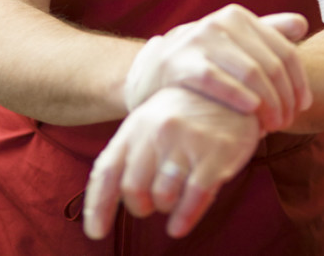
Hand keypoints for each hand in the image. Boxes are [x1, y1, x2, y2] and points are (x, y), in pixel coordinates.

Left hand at [83, 88, 260, 240]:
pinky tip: (179, 225)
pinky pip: (194, 198)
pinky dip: (184, 218)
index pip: (107, 170)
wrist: (228, 90)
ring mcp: (188, 140)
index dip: (98, 205)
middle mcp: (159, 130)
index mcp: (137, 124)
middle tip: (152, 204)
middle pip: (133, 189)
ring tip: (176, 196)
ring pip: (164, 197)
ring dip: (167, 207)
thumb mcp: (148, 124)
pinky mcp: (217, 153)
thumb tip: (101, 205)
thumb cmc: (182, 116)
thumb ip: (127, 158)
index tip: (96, 233)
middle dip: (141, 206)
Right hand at [124, 4, 310, 132]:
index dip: (299, 82)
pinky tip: (251, 113)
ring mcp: (199, 39)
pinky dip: (239, 98)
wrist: (152, 69)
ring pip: (251, 73)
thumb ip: (267, 32)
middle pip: (271, 65)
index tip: (302, 106)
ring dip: (267, 105)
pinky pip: (217, 81)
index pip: (284, 50)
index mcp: (238, 17)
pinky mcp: (180, 61)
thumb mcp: (234, 41)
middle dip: (284, 99)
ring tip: (271, 126)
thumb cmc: (204, 58)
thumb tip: (302, 23)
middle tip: (285, 122)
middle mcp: (220, 22)